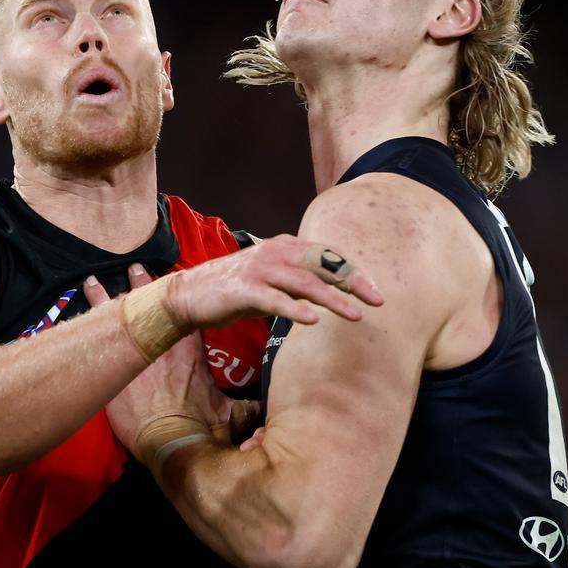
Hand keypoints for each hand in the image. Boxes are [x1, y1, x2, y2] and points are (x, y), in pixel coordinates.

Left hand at [84, 265, 231, 456]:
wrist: (172, 439)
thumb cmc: (200, 425)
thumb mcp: (229, 412)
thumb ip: (248, 407)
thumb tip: (266, 409)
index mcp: (189, 348)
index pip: (184, 312)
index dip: (178, 295)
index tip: (173, 279)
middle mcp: (161, 342)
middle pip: (150, 305)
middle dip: (142, 285)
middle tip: (133, 266)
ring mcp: (135, 351)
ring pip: (121, 312)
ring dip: (108, 296)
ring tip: (94, 280)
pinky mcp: (112, 367)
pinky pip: (98, 332)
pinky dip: (91, 312)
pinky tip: (86, 292)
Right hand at [166, 234, 382, 329]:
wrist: (191, 294)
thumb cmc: (238, 290)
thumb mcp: (276, 282)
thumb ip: (303, 282)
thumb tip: (336, 292)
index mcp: (287, 247)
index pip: (329, 256)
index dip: (354, 272)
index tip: (375, 293)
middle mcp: (276, 252)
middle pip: (323, 263)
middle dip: (352, 281)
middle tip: (376, 301)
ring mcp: (259, 269)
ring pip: (303, 282)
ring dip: (331, 298)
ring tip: (354, 315)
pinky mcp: (243, 289)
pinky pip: (274, 299)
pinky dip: (294, 309)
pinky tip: (312, 320)